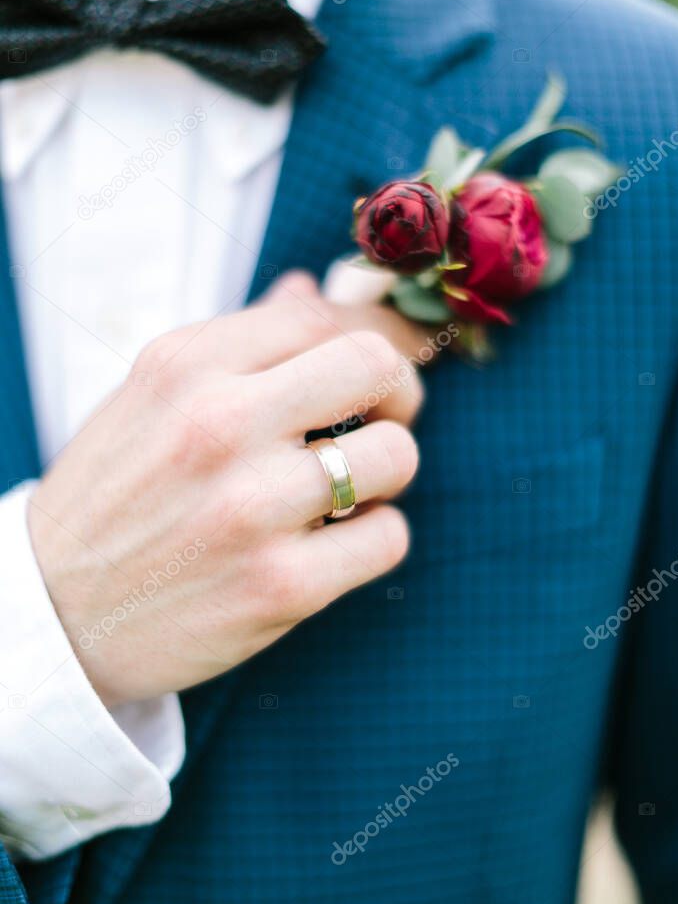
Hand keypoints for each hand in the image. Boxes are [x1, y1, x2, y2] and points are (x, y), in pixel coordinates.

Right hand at [28, 282, 427, 706]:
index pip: (316, 315)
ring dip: (385, 473)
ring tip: (346, 490)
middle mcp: (220, 424)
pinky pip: (388, 538)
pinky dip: (373, 538)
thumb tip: (310, 289)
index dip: (360, 338)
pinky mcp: (281, 585)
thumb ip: (236, 342)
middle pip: (375, 364)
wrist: (54, 614)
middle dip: (397, 391)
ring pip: (396, 455)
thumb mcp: (149, 397)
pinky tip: (334, 542)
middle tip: (376, 421)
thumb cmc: (110, 498)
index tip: (368, 371)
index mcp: (185, 366)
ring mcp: (253, 507)